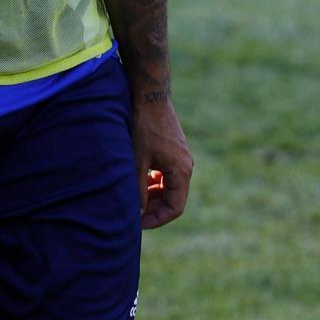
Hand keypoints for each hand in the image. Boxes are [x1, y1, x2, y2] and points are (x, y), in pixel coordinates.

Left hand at [132, 97, 192, 229]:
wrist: (150, 96)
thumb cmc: (144, 127)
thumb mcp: (138, 160)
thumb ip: (139, 188)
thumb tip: (136, 213)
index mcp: (181, 171)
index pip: (175, 207)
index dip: (157, 219)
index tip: (138, 223)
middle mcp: (185, 166)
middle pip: (173, 198)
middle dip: (154, 209)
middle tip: (134, 214)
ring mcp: (181, 158)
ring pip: (170, 186)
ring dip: (154, 195)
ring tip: (134, 199)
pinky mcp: (174, 150)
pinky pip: (167, 174)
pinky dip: (155, 182)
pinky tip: (139, 181)